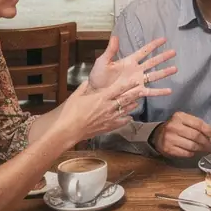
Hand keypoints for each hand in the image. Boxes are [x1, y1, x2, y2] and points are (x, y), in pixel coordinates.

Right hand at [56, 69, 171, 141]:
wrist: (68, 130)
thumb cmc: (70, 112)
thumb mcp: (76, 95)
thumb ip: (85, 87)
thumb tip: (89, 81)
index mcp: (101, 97)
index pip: (118, 89)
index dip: (128, 84)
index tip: (136, 80)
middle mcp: (108, 107)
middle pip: (125, 99)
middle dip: (135, 93)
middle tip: (143, 89)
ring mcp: (108, 118)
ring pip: (124, 111)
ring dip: (132, 106)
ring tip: (138, 102)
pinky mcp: (107, 128)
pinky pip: (120, 123)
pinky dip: (126, 120)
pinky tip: (130, 118)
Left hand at [88, 36, 176, 90]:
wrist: (95, 93)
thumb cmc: (98, 77)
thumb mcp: (103, 62)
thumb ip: (111, 50)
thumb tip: (115, 36)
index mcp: (129, 61)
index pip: (144, 51)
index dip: (153, 45)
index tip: (164, 39)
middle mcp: (136, 70)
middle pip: (153, 62)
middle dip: (163, 57)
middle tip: (174, 52)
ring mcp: (137, 81)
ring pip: (154, 75)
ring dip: (164, 72)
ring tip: (175, 69)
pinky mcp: (137, 91)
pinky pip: (150, 91)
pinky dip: (159, 92)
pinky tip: (168, 91)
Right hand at [151, 112, 210, 157]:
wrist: (158, 135)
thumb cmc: (175, 127)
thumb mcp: (186, 121)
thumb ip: (200, 125)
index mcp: (179, 116)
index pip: (198, 124)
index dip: (209, 131)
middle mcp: (174, 126)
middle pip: (196, 136)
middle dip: (206, 142)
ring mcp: (170, 138)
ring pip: (192, 146)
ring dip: (201, 148)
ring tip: (204, 148)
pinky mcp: (168, 149)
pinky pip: (186, 153)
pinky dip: (192, 153)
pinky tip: (193, 151)